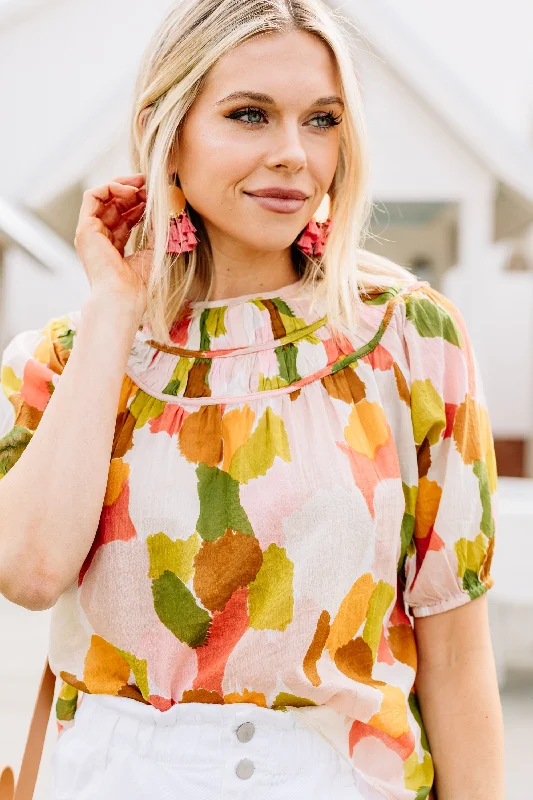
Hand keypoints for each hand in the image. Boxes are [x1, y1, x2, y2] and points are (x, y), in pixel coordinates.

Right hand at [74, 173, 151, 318]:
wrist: (123, 297)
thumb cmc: (138, 285)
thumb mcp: (153, 251)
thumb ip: (157, 231)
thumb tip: (167, 211)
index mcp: (112, 246)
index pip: (124, 217)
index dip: (140, 203)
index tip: (156, 196)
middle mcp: (98, 238)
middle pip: (114, 205)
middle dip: (133, 191)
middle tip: (152, 185)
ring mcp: (90, 232)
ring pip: (103, 197)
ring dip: (124, 186)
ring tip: (143, 184)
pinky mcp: (85, 228)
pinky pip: (93, 196)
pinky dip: (112, 188)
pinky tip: (132, 191)